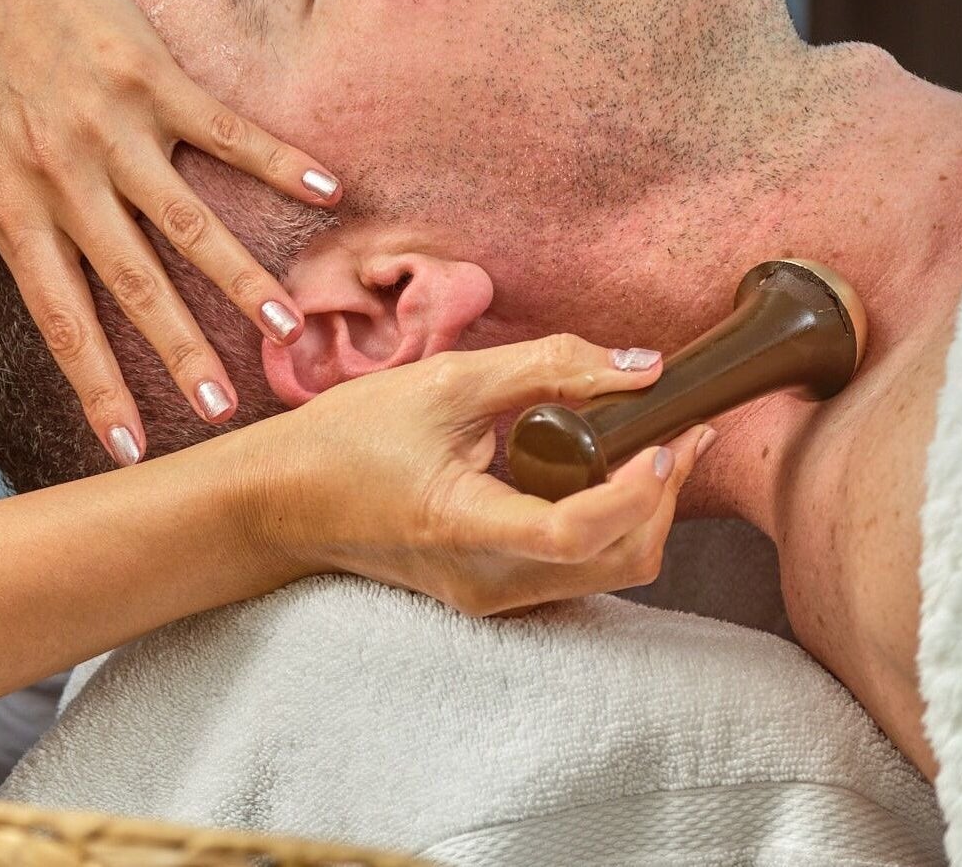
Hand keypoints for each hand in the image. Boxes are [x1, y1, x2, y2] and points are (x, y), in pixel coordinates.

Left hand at [0, 0, 340, 460]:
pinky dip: (276, 159)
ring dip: (238, 275)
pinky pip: (225, 128)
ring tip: (287, 327)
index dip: (95, 386)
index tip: (129, 450)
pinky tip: (327, 191)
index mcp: (15, 213)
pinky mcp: (155, 76)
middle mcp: (68, 178)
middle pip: (132, 280)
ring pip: (187, 216)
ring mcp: (116, 126)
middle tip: (224, 411)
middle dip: (178, 350)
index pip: (60, 319)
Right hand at [238, 335, 711, 616]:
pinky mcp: (493, 594)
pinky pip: (577, 570)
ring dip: (644, 511)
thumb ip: (546, 366)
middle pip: (618, 560)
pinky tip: (601, 471)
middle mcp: (488, 582)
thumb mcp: (443, 382)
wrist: (281, 500)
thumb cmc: (346, 439)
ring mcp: (492, 598)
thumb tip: (640, 363)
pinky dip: (608, 524)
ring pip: (607, 572)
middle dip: (664, 495)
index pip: (580, 530)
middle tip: (681, 427)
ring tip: (650, 442)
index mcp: (466, 527)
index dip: (639, 485)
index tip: (665, 430)